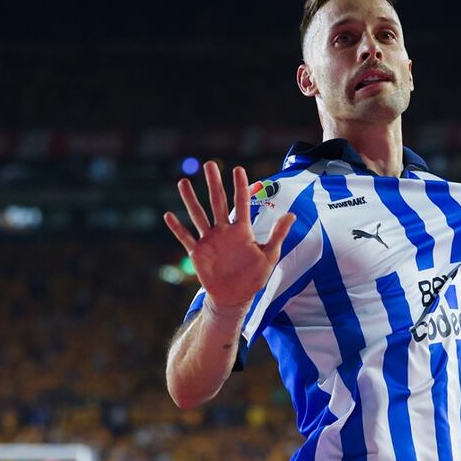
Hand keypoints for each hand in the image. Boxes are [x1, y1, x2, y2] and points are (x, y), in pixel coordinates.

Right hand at [163, 161, 294, 307]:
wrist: (235, 296)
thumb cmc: (254, 276)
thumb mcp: (269, 256)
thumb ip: (278, 235)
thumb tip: (292, 215)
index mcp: (242, 230)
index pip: (241, 203)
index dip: (240, 186)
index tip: (238, 169)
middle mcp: (224, 231)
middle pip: (218, 202)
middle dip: (214, 183)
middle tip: (209, 164)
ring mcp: (209, 240)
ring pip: (198, 215)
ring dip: (191, 200)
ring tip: (183, 182)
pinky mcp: (198, 253)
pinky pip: (185, 238)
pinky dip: (177, 228)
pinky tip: (168, 215)